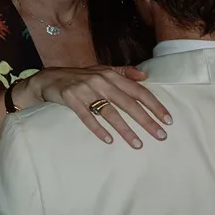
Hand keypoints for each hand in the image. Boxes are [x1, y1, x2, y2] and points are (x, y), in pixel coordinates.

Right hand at [15, 65, 171, 146]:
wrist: (46, 79)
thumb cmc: (78, 78)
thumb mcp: (100, 71)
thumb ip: (123, 72)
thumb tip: (145, 76)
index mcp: (109, 75)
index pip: (138, 91)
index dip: (154, 105)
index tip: (168, 120)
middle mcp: (99, 80)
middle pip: (127, 103)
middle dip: (146, 120)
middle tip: (160, 136)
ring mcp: (83, 89)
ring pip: (109, 112)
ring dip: (125, 129)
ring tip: (138, 144)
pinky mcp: (69, 98)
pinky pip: (86, 116)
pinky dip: (97, 128)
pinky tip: (108, 140)